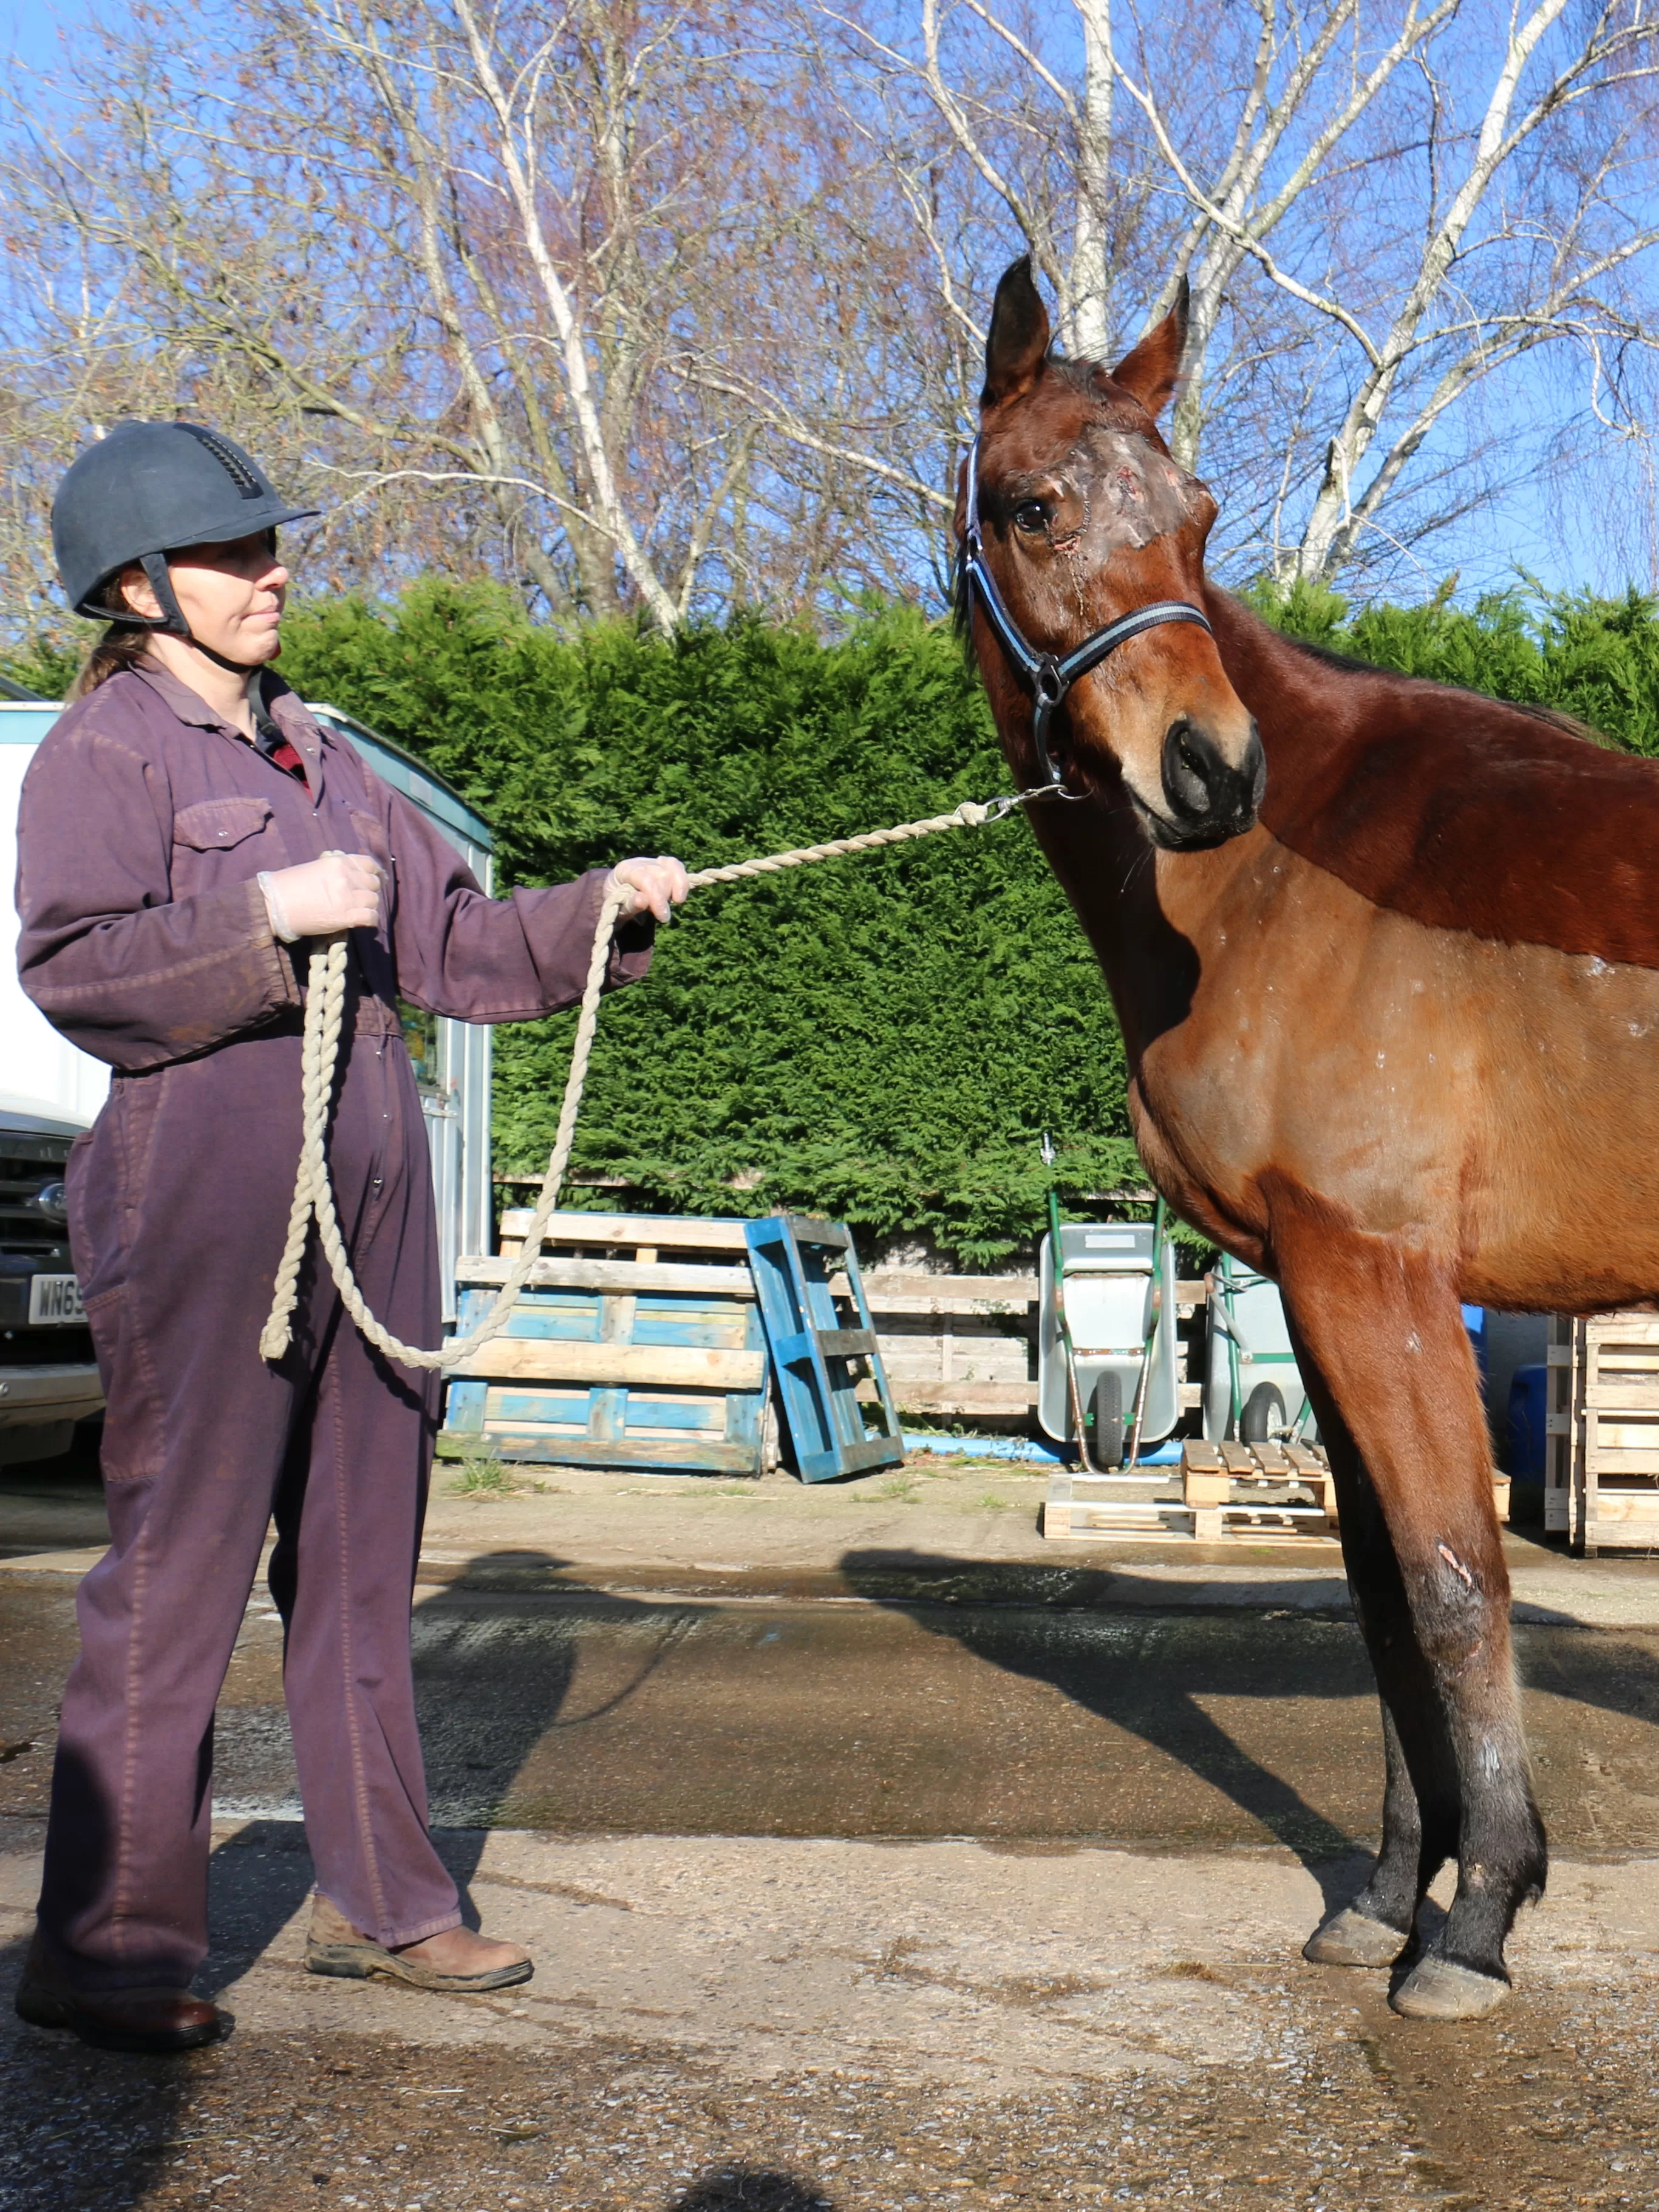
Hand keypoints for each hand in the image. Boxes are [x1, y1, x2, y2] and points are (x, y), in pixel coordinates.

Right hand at [260, 851, 383, 939]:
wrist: (274, 904)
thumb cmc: (290, 885)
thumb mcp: (316, 868)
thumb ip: (337, 870)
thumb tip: (352, 876)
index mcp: (339, 862)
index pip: (369, 864)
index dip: (374, 873)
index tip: (373, 880)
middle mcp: (346, 877)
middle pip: (374, 883)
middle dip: (369, 891)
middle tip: (360, 899)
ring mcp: (347, 897)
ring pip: (374, 900)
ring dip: (368, 906)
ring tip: (358, 910)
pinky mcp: (345, 916)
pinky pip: (371, 917)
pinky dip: (371, 920)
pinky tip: (363, 921)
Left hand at [610, 855, 688, 924]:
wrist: (617, 896)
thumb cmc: (617, 904)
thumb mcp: (618, 909)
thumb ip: (630, 905)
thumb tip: (643, 900)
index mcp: (625, 870)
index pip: (646, 879)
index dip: (657, 898)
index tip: (663, 917)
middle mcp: (640, 862)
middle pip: (662, 874)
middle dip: (665, 897)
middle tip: (660, 913)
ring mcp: (652, 861)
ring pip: (673, 867)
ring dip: (677, 888)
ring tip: (673, 902)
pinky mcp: (663, 864)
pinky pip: (677, 866)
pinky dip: (682, 880)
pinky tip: (679, 895)